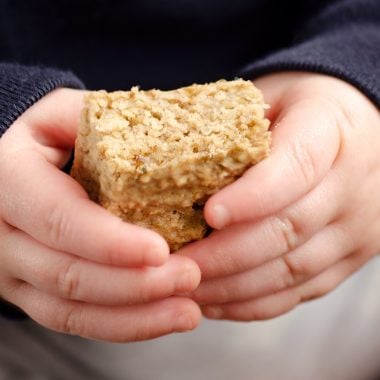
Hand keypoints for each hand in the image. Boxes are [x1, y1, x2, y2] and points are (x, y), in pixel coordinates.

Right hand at [0, 89, 200, 340]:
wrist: (24, 166)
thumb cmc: (55, 135)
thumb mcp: (68, 114)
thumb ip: (100, 123)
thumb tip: (167, 140)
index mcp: (10, 179)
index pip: (58, 219)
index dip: (109, 242)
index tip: (161, 251)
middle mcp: (4, 232)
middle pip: (68, 274)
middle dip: (134, 284)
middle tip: (189, 278)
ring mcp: (16, 271)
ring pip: (72, 309)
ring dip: (135, 315)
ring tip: (187, 309)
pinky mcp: (35, 291)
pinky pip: (76, 320)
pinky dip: (123, 325)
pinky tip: (162, 317)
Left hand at [179, 73, 379, 320]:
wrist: (359, 126)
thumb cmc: (303, 108)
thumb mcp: (275, 94)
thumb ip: (236, 123)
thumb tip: (175, 159)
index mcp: (332, 131)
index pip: (295, 168)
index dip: (251, 197)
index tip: (208, 215)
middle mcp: (353, 184)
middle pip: (289, 229)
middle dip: (228, 254)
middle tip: (180, 264)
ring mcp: (357, 227)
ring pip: (293, 269)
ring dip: (235, 286)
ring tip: (190, 288)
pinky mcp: (350, 256)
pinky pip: (303, 290)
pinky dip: (256, 303)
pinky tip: (220, 302)